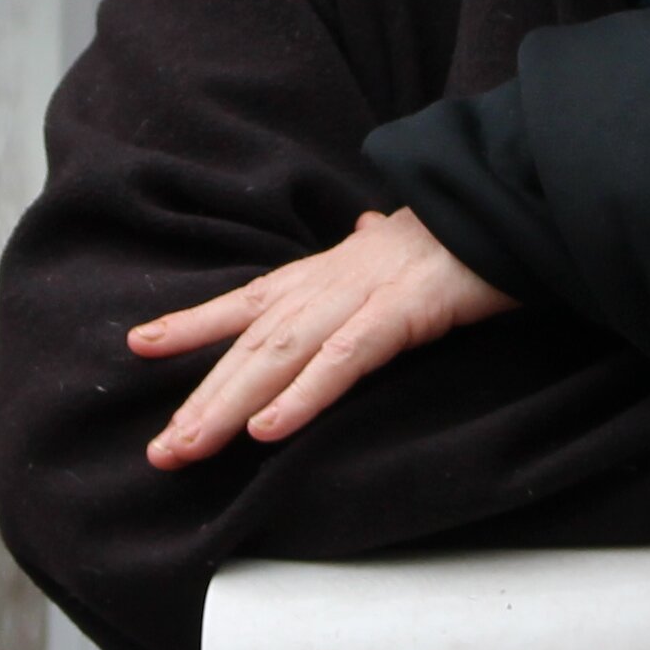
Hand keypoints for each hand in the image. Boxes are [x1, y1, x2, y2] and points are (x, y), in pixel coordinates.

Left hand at [130, 209, 514, 465]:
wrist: (508, 199)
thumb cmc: (461, 231)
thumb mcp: (406, 240)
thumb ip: (375, 243)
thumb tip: (365, 224)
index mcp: (329, 270)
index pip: (248, 300)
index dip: (193, 323)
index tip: (141, 344)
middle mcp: (331, 282)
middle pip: (251, 345)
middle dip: (202, 400)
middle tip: (160, 450)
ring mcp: (364, 294)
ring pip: (280, 356)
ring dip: (230, 406)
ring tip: (190, 447)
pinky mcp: (404, 311)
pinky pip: (343, 360)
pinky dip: (302, 396)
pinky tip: (268, 430)